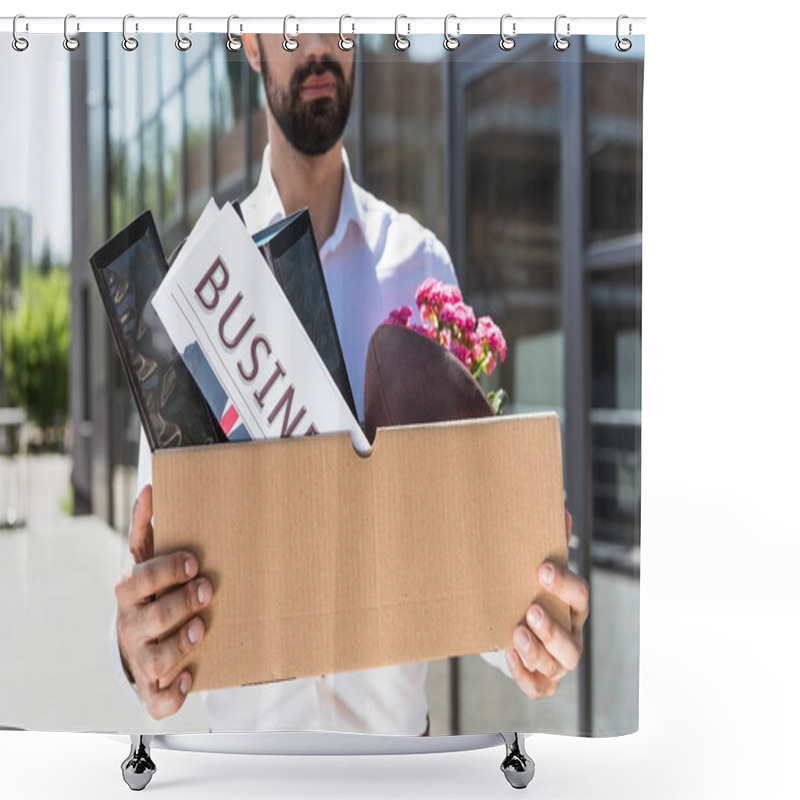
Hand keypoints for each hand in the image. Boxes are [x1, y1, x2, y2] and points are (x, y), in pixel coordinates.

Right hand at [115, 485, 213, 719]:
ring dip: (180, 644)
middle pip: (151, 617)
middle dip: (181, 603)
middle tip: (208, 590)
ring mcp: (140, 658)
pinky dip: (174, 692)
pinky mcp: (152, 688)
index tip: (194, 561)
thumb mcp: (147, 560)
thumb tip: (151, 489)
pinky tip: (190, 675)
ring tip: (202, 629)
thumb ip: (147, 528)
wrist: (142, 640)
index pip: (139, 579)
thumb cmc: (152, 593)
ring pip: (154, 660)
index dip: (166, 570)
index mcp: (130, 594)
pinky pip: (158, 700)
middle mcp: (131, 626)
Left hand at [505, 509, 589, 698]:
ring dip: (538, 651)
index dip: (564, 584)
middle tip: (531, 610)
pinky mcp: (543, 681)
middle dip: (553, 628)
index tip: (542, 569)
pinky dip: (525, 675)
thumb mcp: (539, 568)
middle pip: (573, 642)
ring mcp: (559, 662)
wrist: (519, 624)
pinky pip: (539, 687)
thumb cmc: (533, 590)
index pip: (580, 595)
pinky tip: (508, 656)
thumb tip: (559, 507)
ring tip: (515, 633)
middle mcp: (572, 635)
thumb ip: (551, 541)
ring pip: (558, 666)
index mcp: (573, 605)